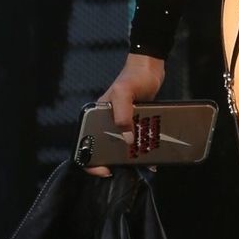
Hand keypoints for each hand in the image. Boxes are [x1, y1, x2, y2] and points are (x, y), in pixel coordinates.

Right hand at [84, 52, 164, 175]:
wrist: (150, 68)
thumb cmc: (133, 77)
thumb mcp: (124, 93)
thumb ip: (123, 114)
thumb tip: (127, 139)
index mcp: (94, 117)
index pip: (84, 145)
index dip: (90, 162)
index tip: (106, 171)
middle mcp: (105, 123)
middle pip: (105, 150)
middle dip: (116, 162)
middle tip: (129, 168)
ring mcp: (120, 124)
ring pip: (122, 148)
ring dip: (133, 158)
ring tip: (146, 164)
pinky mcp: (134, 124)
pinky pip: (136, 141)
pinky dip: (143, 150)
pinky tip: (154, 158)